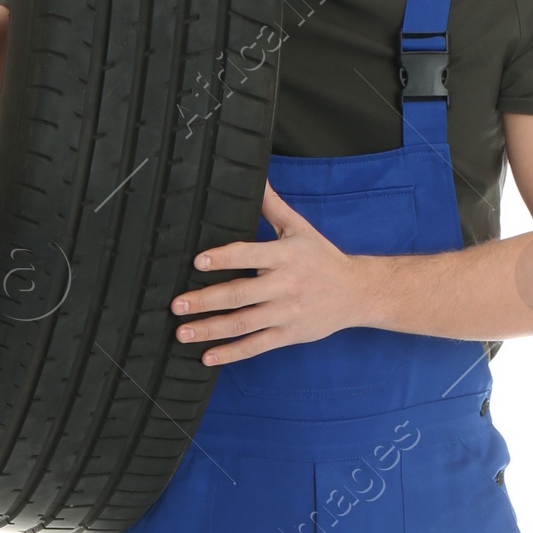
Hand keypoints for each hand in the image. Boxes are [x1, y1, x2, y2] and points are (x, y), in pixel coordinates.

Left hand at [172, 180, 364, 363]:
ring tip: (182, 332)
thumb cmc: (322, 258)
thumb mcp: (299, 228)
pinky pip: (256, 345)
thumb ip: (272, 205)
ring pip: (243, 323)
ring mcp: (286, 313)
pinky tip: (208, 356)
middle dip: (205, 300)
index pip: (249, 255)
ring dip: (210, 329)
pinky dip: (231, 353)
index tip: (198, 262)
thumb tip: (257, 176)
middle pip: (240, 294)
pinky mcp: (288, 334)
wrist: (356, 292)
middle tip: (176, 304)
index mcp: (285, 256)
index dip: (223, 259)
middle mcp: (285, 285)